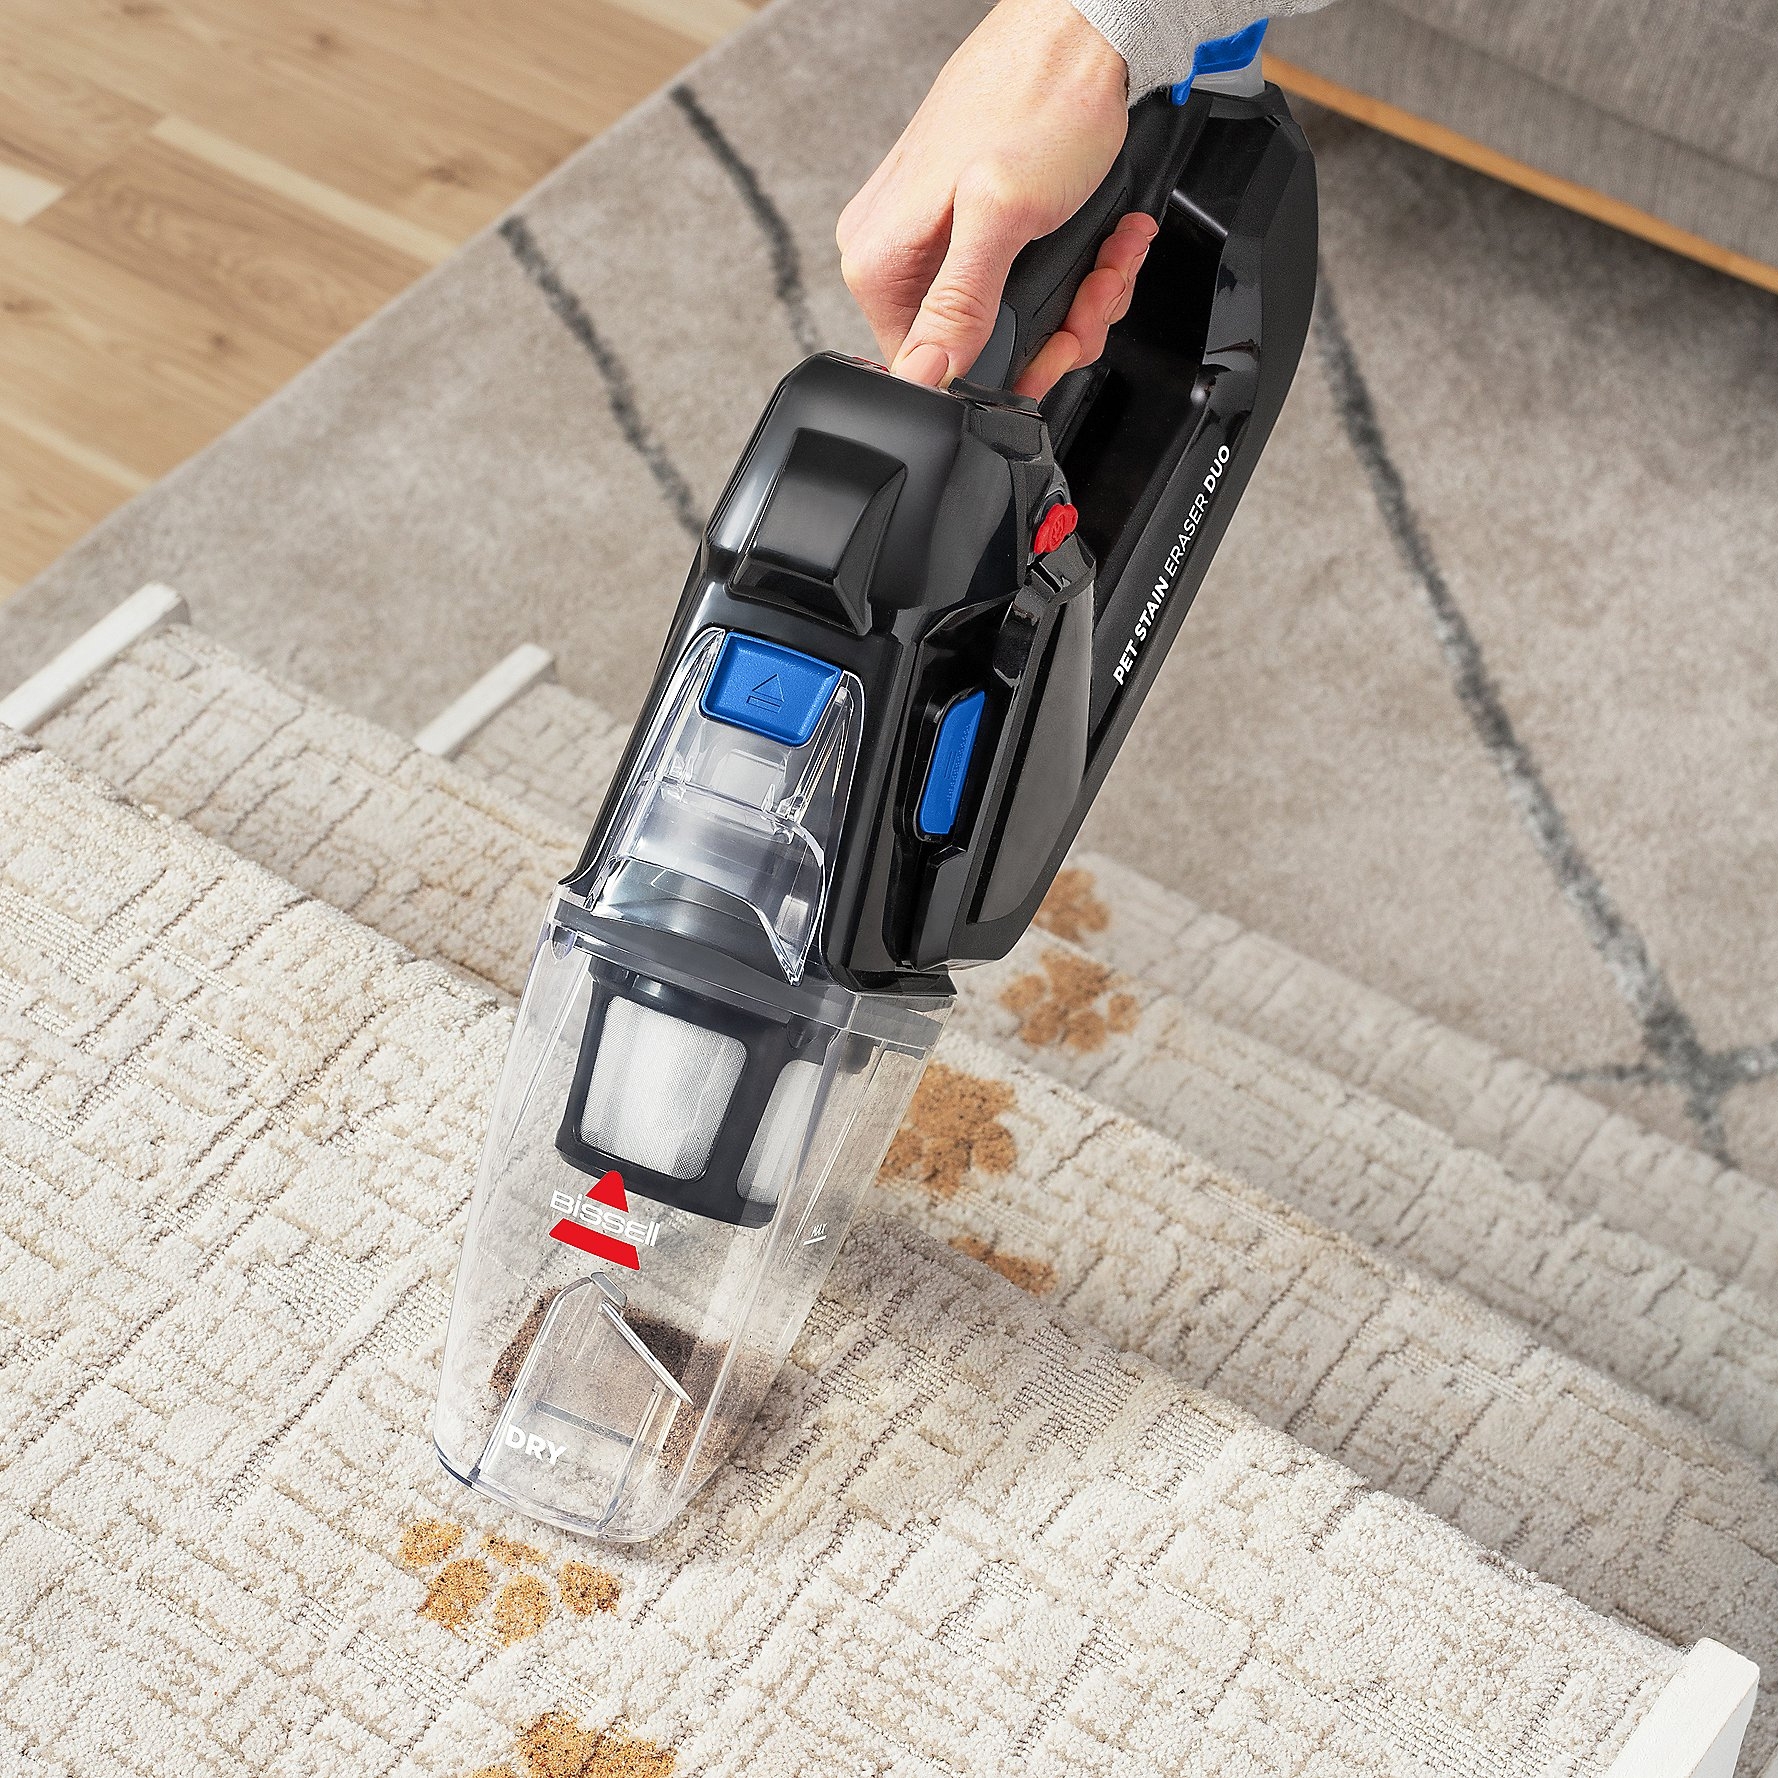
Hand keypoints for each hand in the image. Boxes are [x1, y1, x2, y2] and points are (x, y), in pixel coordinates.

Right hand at [836, 0, 1155, 399]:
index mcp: (881, 262)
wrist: (1079, 33)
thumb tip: (922, 375)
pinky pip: (1024, 281)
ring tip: (1108, 256)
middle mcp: (898, 253)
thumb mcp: (1001, 217)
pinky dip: (1078, 268)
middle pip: (979, 349)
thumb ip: (959, 304)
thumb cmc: (1040, 101)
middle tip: (1095, 291)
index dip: (1004, 372)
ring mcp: (936, 238)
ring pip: (1014, 319)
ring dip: (1079, 299)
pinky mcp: (974, 224)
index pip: (927, 371)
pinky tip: (1104, 237)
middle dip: (1056, 330)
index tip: (1056, 345)